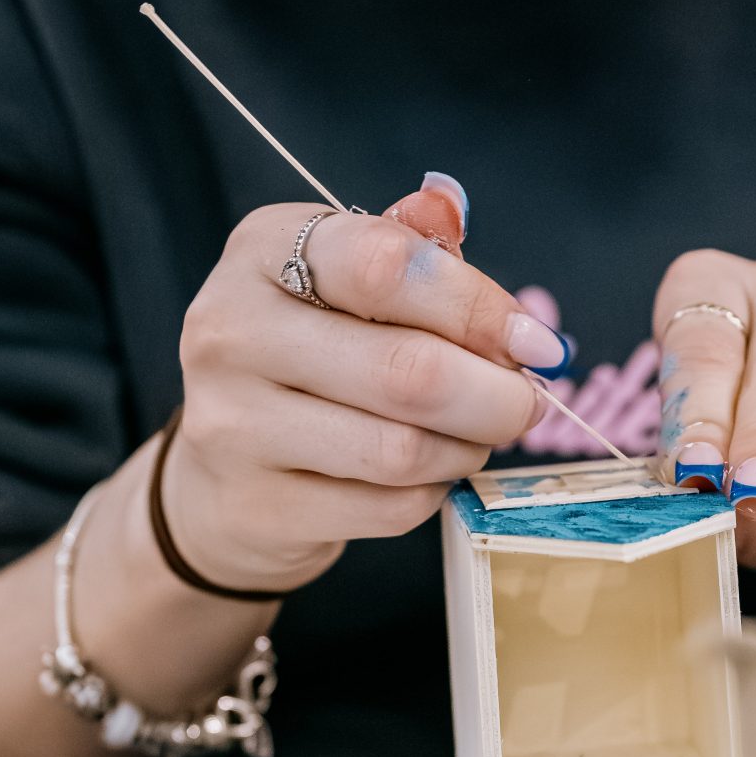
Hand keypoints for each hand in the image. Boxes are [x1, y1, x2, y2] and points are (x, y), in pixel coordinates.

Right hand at [168, 197, 560, 592]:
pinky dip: (430, 493)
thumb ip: (424, 267)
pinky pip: (387, 507)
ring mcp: (233, 424)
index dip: (478, 307)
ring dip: (466, 447)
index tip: (535, 343)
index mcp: (263, 249)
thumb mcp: (347, 283)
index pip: (386, 266)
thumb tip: (517, 317)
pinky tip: (424, 475)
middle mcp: (233, 330)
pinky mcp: (257, 507)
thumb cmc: (307, 356)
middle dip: (495, 394)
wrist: (220, 471)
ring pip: (402, 448)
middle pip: (407, 370)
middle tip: (526, 403)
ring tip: (474, 436)